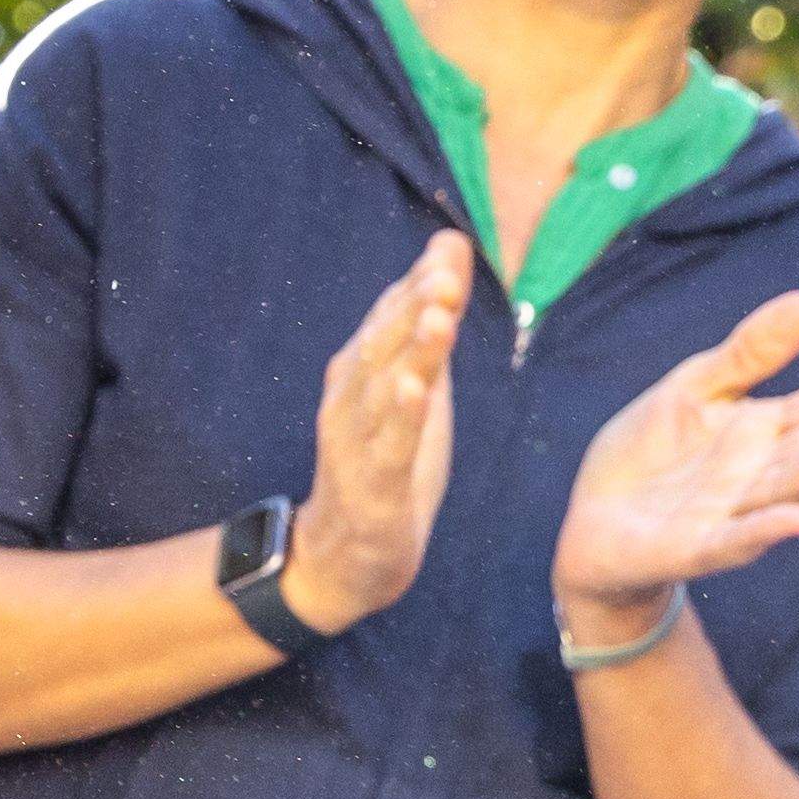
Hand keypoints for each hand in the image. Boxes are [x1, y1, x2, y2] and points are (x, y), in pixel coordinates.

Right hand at [283, 235, 470, 633]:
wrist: (346, 554)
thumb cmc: (386, 462)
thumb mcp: (417, 391)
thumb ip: (430, 328)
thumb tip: (449, 256)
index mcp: (362, 370)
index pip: (392, 316)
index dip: (421, 280)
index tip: (452, 244)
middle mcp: (350, 397)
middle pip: (384, 342)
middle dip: (415, 303)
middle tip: (446, 268)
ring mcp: (355, 441)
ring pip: (384, 388)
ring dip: (410, 349)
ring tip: (439, 315)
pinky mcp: (371, 486)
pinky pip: (385, 447)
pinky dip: (398, 416)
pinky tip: (413, 390)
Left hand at [553, 288, 798, 645]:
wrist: (595, 525)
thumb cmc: (654, 454)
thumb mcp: (695, 388)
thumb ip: (749, 353)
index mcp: (763, 432)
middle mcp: (759, 474)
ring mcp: (732, 513)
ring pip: (785, 488)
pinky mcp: (696, 548)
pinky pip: (736, 540)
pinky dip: (767, 530)